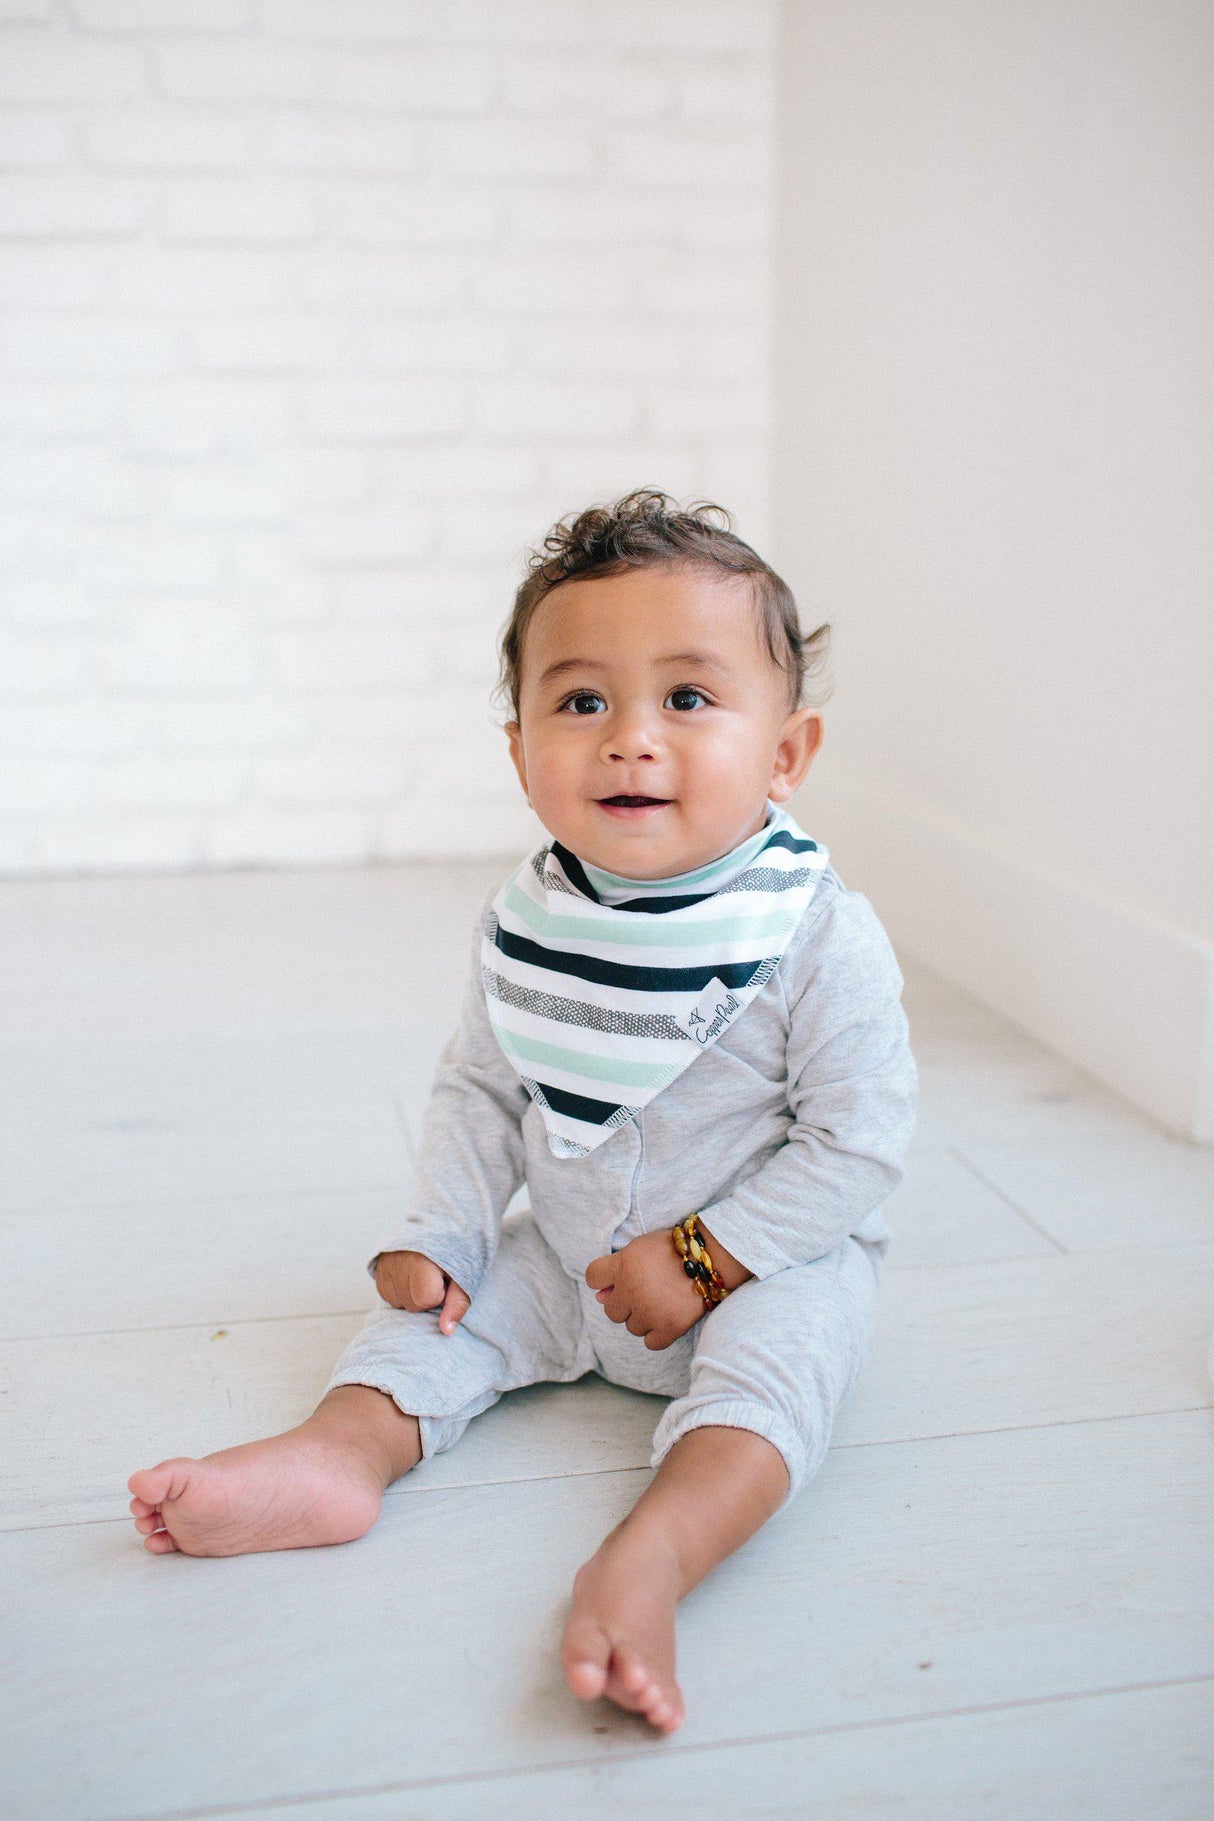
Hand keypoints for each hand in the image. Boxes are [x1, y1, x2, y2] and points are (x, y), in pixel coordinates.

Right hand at [374, 1250, 470, 1334]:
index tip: (445, 1280)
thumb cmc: (456, 1253)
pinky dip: (399, 1291)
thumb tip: (447, 1331)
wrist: (442, 1224)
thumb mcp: (464, 1276)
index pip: (425, 1300)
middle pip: (410, 1304)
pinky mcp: (378, 1265)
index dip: (439, 1294)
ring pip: (397, 1301)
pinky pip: (386, 1293)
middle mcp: (399, 1261)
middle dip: (425, 1297)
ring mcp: (386, 1262)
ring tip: (422, 1275)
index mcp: (421, 1262)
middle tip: (434, 1277)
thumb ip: (456, 1305)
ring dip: (410, 1295)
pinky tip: (409, 1277)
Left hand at [584, 1228, 715, 1350]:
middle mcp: (632, 1290)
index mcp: (623, 1265)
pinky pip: (650, 1343)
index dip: (602, 1280)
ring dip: (643, 1318)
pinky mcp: (669, 1327)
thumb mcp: (641, 1247)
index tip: (616, 1281)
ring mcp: (650, 1311)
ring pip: (632, 1327)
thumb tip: (599, 1295)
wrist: (710, 1258)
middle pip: (611, 1311)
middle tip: (645, 1294)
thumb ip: (618, 1268)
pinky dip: (657, 1334)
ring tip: (662, 1302)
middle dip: (625, 1305)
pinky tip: (666, 1319)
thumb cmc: (674, 1249)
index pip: (592, 1277)